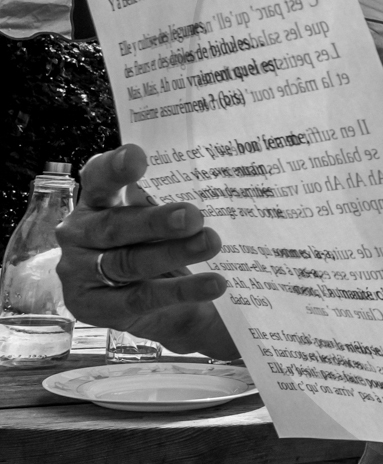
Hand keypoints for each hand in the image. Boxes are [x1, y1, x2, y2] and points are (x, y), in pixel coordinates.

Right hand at [55, 145, 236, 357]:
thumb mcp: (162, 221)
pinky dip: (180, 291)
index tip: (137, 156)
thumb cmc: (156, 246)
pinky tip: (213, 283)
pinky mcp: (93, 308)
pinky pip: (141, 298)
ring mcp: (79, 273)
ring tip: (211, 243)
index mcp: (95, 202)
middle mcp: (80, 233)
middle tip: (193, 216)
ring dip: (172, 253)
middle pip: (115, 225)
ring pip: (129, 262)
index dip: (114, 167)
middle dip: (156, 220)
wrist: (160, 307)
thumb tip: (222, 185)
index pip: (98, 179)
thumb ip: (174, 204)